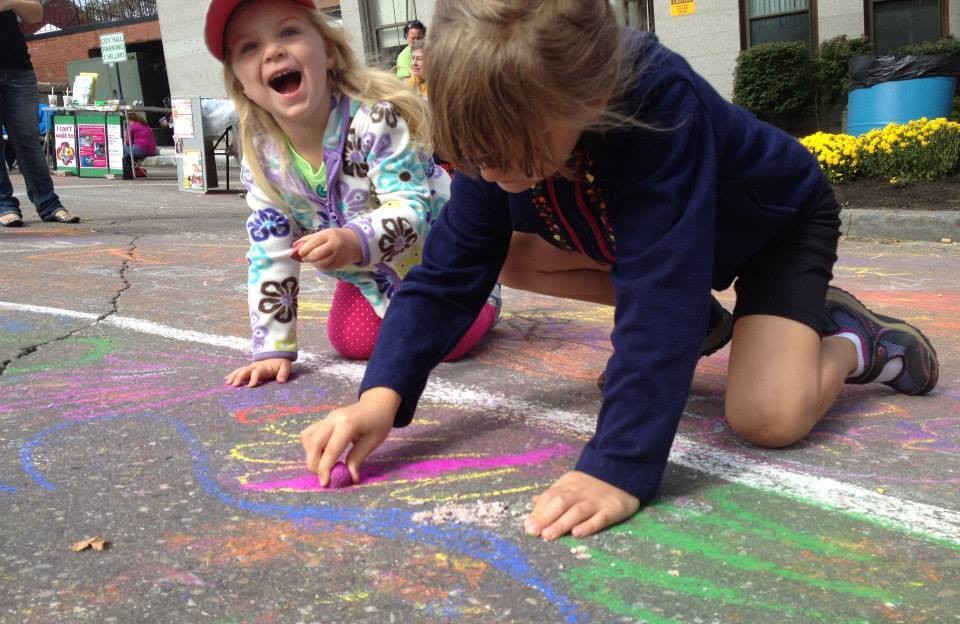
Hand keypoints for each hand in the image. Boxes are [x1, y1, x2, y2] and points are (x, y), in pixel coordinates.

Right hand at [224, 358, 292, 387]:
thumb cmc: (281, 363)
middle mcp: (255, 367)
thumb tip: (281, 381)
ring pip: (240, 371)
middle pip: (245, 371)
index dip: (254, 378)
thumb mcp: (285, 366)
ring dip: (234, 376)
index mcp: (264, 367)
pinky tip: (227, 379)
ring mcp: (251, 367)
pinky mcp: (249, 369)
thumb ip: (283, 373)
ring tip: (228, 383)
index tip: (250, 386)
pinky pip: (239, 371)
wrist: (277, 356)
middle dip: (239, 378)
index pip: (257, 372)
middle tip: (234, 386)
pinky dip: (233, 374)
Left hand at [293, 228, 361, 269]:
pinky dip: (320, 267)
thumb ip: (307, 240)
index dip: (304, 250)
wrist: (353, 243)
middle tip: (305, 257)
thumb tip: (293, 247)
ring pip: (321, 264)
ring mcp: (338, 255)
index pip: (313, 243)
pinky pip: (327, 268)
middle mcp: (334, 245)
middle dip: (307, 258)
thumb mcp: (321, 234)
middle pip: (317, 255)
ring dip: (314, 263)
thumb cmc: (333, 237)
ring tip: (313, 260)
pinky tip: (320, 262)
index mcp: (328, 235)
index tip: (300, 252)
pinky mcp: (340, 264)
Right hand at [300, 387, 399, 485]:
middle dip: (314, 464)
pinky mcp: (323, 420)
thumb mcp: (372, 441)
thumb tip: (350, 478)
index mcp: (348, 424)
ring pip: (308, 438)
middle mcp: (333, 419)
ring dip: (311, 455)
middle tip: (324, 477)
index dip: (325, 468)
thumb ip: (358, 459)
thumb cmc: (379, 422)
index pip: (331, 449)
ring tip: (324, 465)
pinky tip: (322, 453)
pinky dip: (311, 446)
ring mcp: (326, 418)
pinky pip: (309, 433)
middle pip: (314, 444)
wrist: (377, 404)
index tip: (325, 483)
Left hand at [523, 471, 639, 539]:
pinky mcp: (613, 509)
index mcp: (568, 485)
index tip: (528, 527)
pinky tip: (578, 533)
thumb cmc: (592, 484)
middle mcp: (580, 493)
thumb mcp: (570, 484)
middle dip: (546, 518)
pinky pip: (601, 518)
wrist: (623, 471)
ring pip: (578, 512)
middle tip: (535, 532)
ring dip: (562, 524)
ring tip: (549, 536)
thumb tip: (533, 503)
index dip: (539, 512)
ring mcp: (597, 501)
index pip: (550, 497)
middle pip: (561, 503)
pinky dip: (589, 525)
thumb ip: (553, 495)